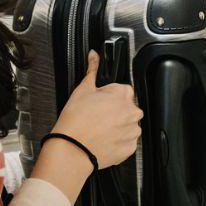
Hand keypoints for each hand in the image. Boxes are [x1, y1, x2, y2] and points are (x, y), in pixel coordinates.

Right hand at [51, 50, 142, 168]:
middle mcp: (132, 113)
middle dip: (115, 111)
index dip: (109, 96)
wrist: (72, 149)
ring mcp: (133, 131)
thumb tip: (94, 55)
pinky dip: (118, 141)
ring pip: (128, 125)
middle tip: (97, 117)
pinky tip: (104, 139)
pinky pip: (127, 142)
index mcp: (123, 95)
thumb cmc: (76, 121)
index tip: (100, 102)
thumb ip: (92, 70)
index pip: (123, 90)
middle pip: (127, 108)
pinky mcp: (130, 148)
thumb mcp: (82, 89)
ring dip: (118, 126)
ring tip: (99, 129)